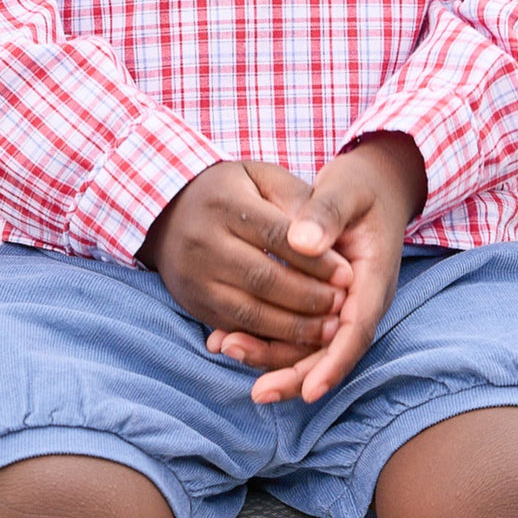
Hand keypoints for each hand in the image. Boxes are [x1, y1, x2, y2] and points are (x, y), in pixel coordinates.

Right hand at [138, 160, 352, 369]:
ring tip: (329, 330)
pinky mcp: (194, 305)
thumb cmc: (232, 191)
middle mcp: (203, 243)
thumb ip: (298, 200)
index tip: (347, 275)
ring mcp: (195, 279)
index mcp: (224, 204)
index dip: (315, 260)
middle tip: (342, 306)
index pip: (277, 237)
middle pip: (262, 279)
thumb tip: (324, 240)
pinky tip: (300, 339)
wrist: (170, 211)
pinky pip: (236, 329)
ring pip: (249, 313)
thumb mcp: (263, 178)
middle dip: (308, 298)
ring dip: (293, 327)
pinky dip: (270, 339)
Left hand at [244, 133, 427, 405]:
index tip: (310, 391)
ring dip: (270, 357)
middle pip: (329, 351)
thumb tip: (302, 243)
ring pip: (306, 347)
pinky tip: (224, 337)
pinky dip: (262, 337)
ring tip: (226, 349)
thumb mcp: (346, 190)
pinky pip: (291, 330)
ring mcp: (337, 305)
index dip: (334, 363)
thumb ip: (326, 214)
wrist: (367, 186)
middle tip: (258, 392)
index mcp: (372, 278)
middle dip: (294, 375)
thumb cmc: (358, 188)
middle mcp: (357, 301)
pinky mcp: (315, 303)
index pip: (357, 330)